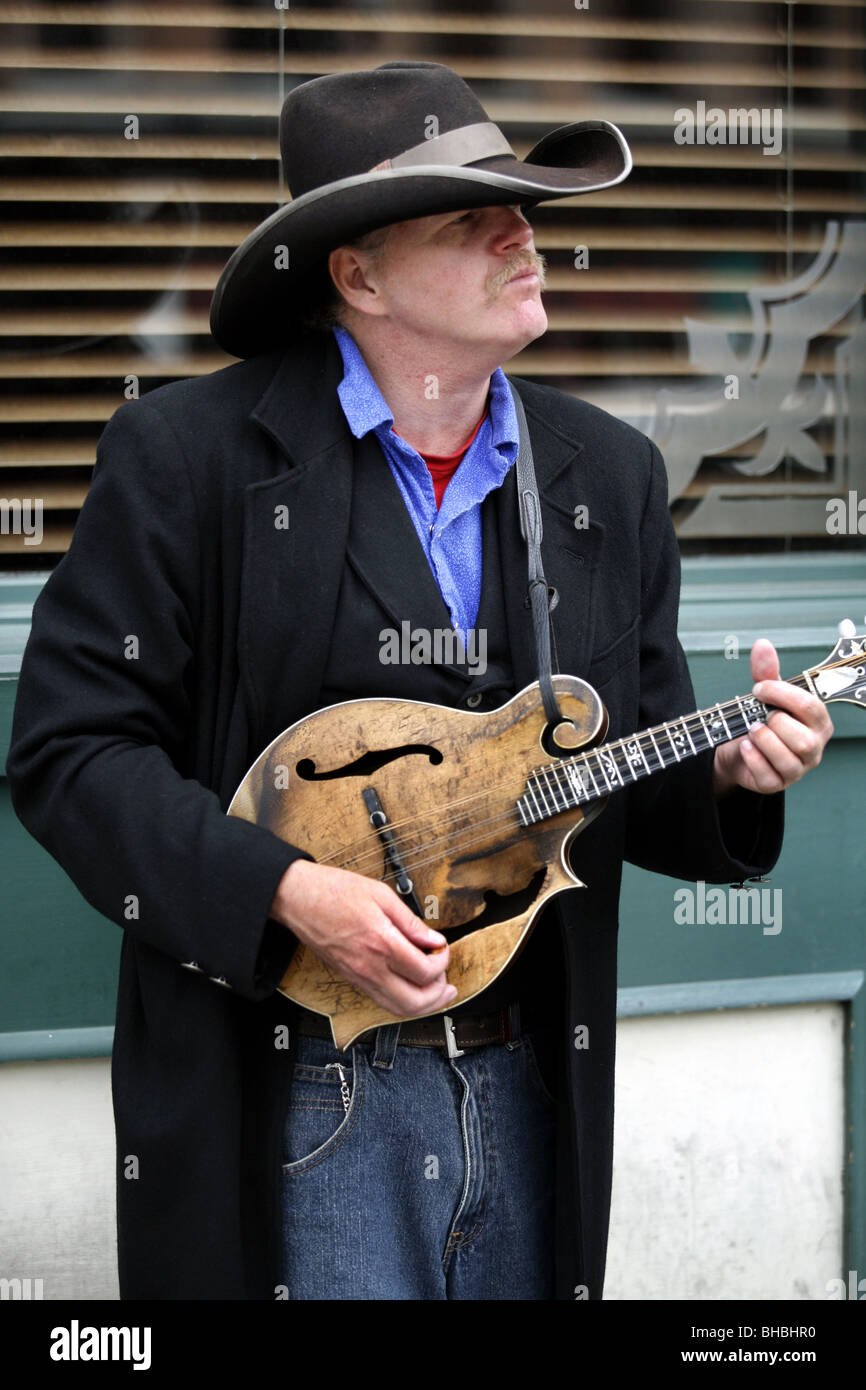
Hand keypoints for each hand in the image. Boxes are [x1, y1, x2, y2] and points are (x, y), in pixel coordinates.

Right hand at [269, 859, 456, 1017]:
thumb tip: (434, 939)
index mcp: (381, 943)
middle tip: (447, 981)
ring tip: (436, 992)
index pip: (424, 972)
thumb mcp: (381, 895)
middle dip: (438, 995)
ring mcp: (358, 977)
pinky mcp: (350, 978)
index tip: (443, 950)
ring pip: (397, 1009)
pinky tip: (410, 987)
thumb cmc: (334, 891)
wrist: (297, 898)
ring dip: (422, 1005)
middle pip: (415, 1001)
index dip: (442, 963)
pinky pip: (381, 1001)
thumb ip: (411, 922)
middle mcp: (370, 967)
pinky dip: (401, 1001)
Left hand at [712, 638, 833, 797]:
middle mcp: (813, 748)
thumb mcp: (763, 694)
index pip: (811, 707)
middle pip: (804, 739)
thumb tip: (763, 645)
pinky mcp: (777, 784)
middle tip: (757, 715)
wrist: (736, 748)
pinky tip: (745, 746)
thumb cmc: (759, 719)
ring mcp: (797, 769)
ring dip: (764, 740)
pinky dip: (753, 758)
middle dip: (775, 722)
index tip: (758, 688)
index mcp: (817, 722)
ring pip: (789, 758)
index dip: (782, 695)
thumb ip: (766, 672)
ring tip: (750, 729)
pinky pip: (769, 775)